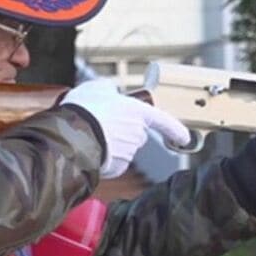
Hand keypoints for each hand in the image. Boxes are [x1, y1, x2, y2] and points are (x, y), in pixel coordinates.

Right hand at [61, 79, 189, 178]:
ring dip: (111, 145)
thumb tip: (110, 91)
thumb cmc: (84, 109)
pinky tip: (91, 149)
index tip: (184, 138)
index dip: (175, 129)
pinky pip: (113, 164)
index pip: (163, 121)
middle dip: (124, 132)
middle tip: (102, 125)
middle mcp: (137, 133)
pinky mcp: (117, 168)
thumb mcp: (95, 87)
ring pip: (123, 149)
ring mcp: (128, 152)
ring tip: (90, 135)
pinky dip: (104, 160)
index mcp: (137, 112)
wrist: (71, 133)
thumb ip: (108, 89)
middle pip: (136, 135)